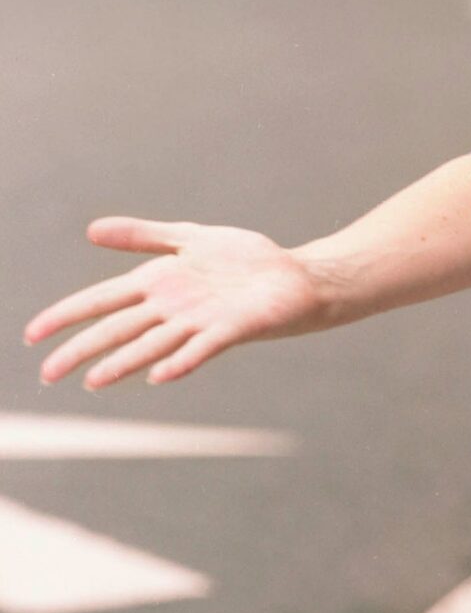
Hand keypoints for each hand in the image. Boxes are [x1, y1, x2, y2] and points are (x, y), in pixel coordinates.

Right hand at [23, 216, 328, 391]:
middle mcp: (172, 308)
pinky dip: (180, 361)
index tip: (32, 335)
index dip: (67, 315)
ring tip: (93, 381)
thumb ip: (142, 237)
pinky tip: (158, 375)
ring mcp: (200, 321)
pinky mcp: (232, 328)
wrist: (296, 276)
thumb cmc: (244, 260)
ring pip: (151, 344)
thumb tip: (91, 230)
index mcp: (157, 285)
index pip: (100, 301)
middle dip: (81, 349)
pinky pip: (202, 347)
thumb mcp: (188, 238)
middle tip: (47, 374)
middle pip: (117, 328)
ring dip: (122, 363)